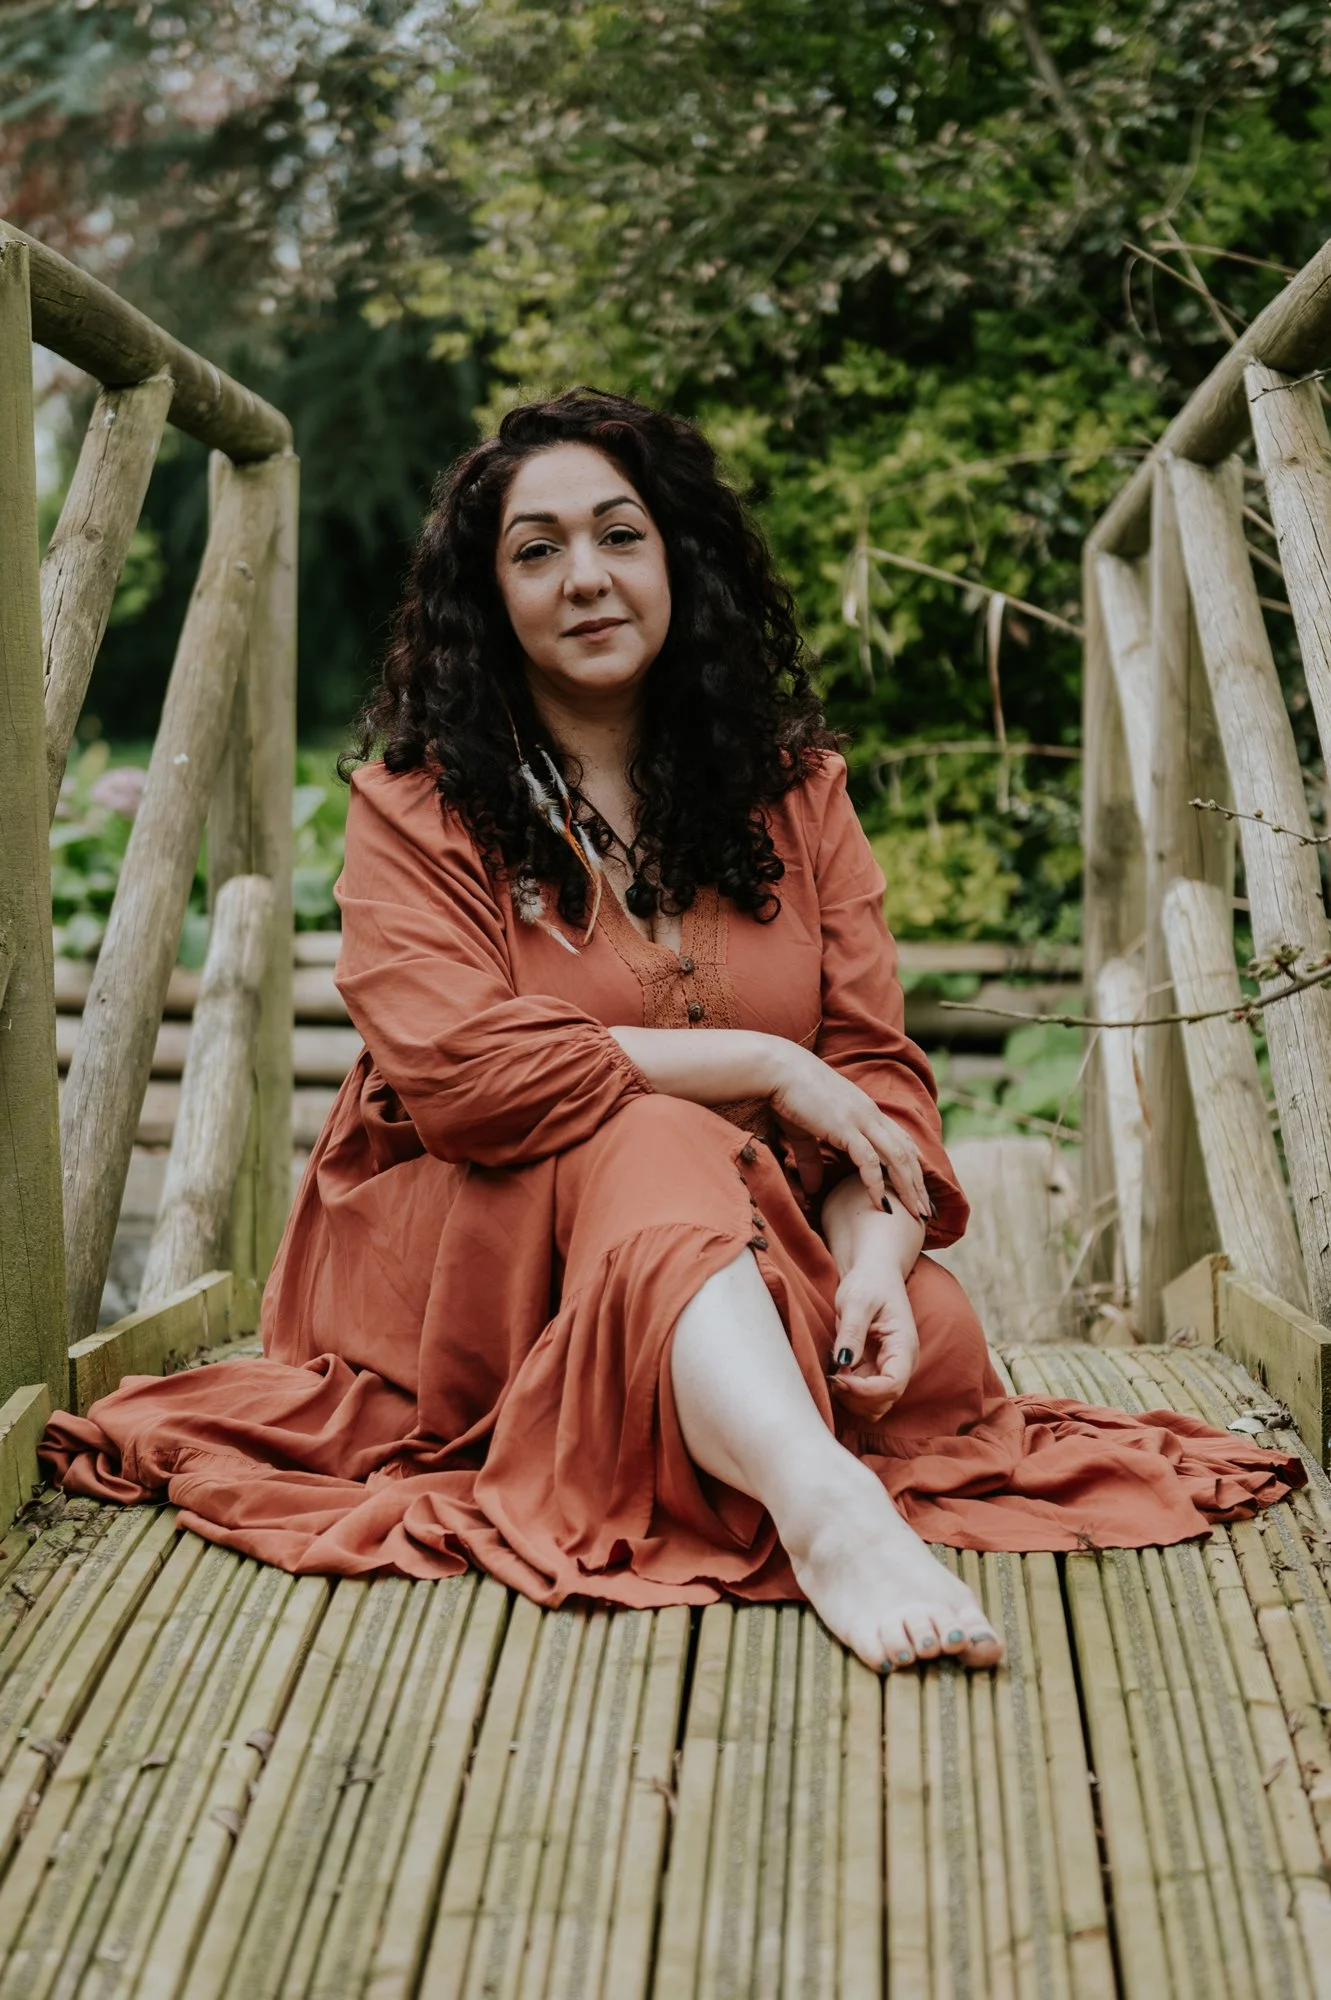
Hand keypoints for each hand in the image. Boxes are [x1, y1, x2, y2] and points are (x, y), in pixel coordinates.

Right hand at [767, 1045, 928, 1217]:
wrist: (777, 1069)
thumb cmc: (788, 1094)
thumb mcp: (804, 1131)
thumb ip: (811, 1159)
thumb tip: (812, 1188)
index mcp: (866, 1111)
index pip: (901, 1140)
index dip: (913, 1166)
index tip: (919, 1190)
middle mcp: (871, 1114)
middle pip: (906, 1153)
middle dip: (918, 1184)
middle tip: (926, 1212)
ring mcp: (861, 1120)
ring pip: (896, 1159)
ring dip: (908, 1188)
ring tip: (916, 1215)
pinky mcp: (846, 1128)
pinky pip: (869, 1161)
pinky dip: (877, 1185)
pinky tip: (882, 1205)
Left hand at [829, 1259, 919, 1421]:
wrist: (873, 1273)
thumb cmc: (869, 1282)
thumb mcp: (857, 1301)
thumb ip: (852, 1330)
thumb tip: (843, 1361)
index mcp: (904, 1347)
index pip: (892, 1385)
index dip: (864, 1390)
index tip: (838, 1376)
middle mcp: (900, 1364)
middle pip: (882, 1402)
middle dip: (855, 1396)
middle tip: (831, 1374)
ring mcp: (886, 1369)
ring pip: (872, 1405)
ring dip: (850, 1398)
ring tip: (833, 1371)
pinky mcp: (872, 1370)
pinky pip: (862, 1395)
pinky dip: (847, 1391)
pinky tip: (835, 1370)